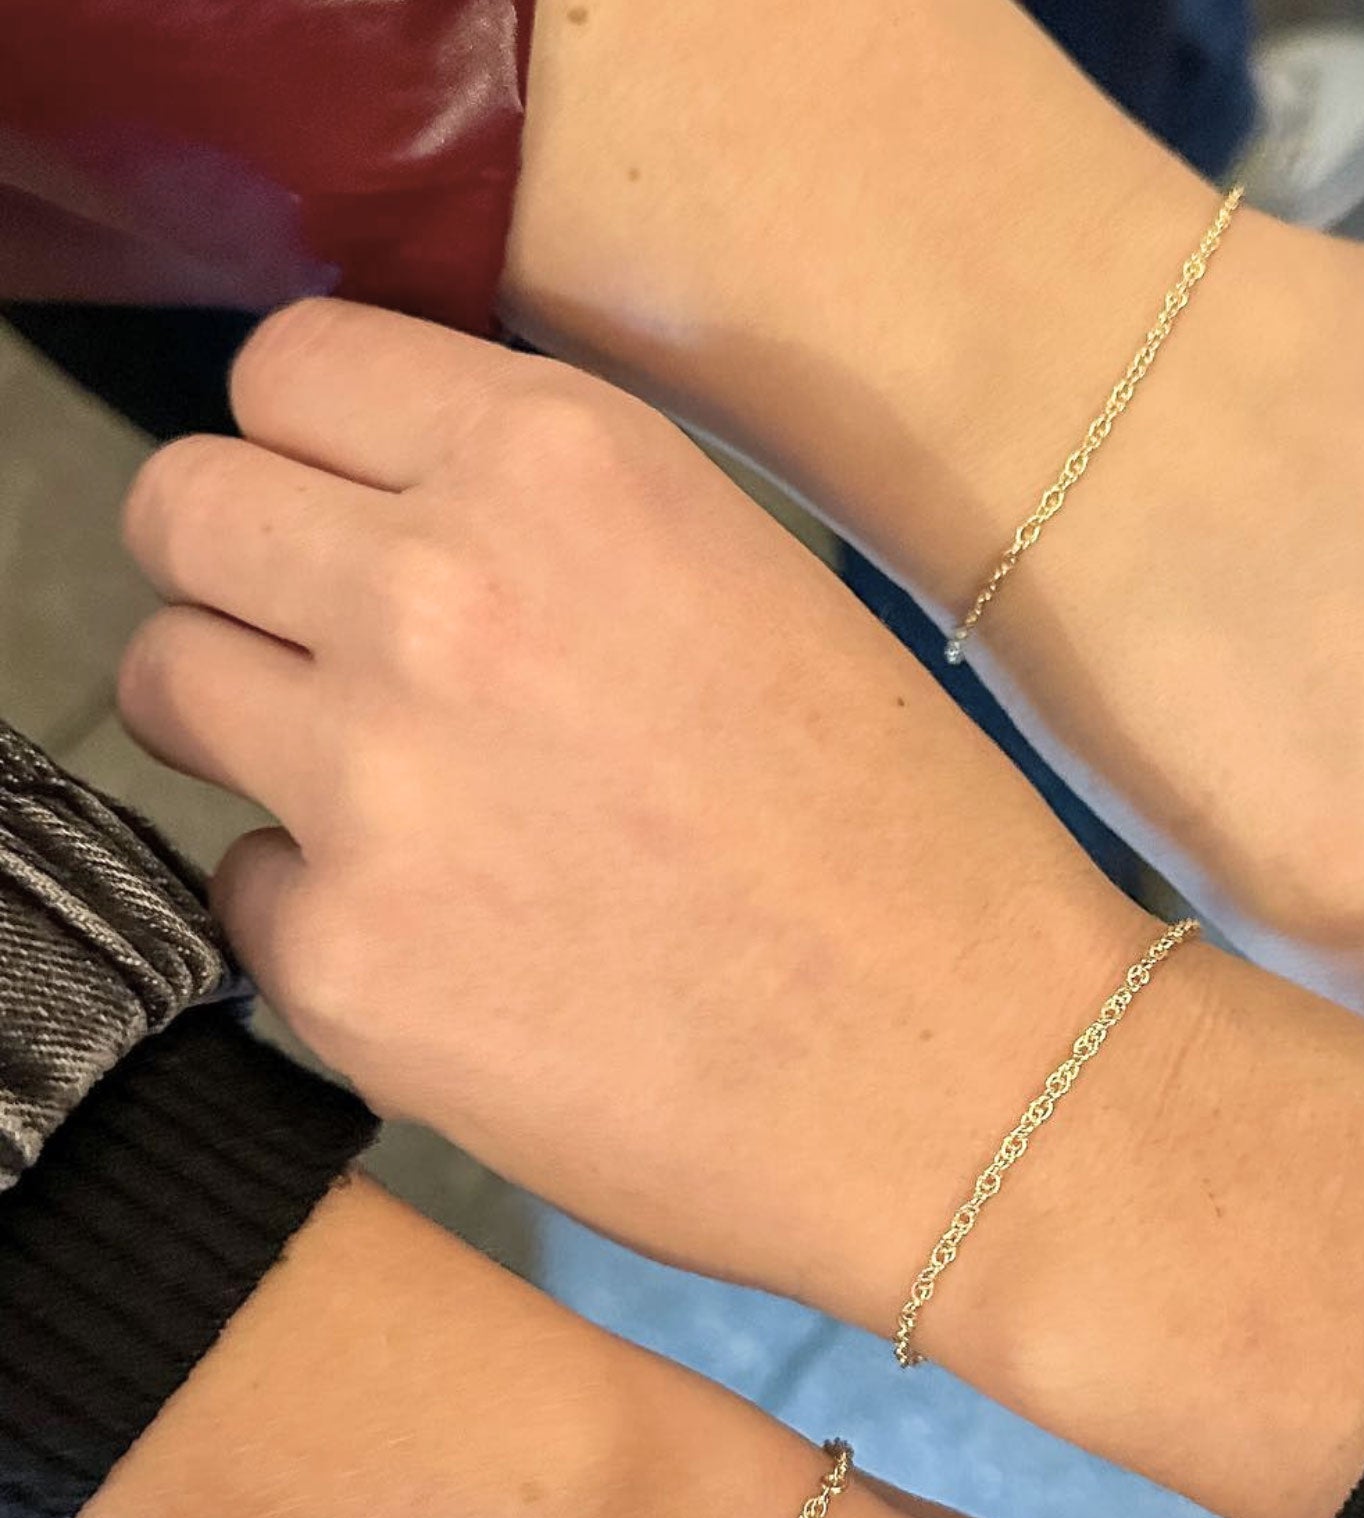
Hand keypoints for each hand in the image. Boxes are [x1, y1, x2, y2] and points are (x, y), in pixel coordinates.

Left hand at [114, 297, 1363, 1517]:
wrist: (971, 1077)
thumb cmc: (906, 843)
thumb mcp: (756, 590)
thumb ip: (556, 526)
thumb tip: (392, 514)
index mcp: (565, 470)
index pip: (284, 372)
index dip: (315, 454)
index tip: (351, 520)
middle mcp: (438, 599)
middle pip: (180, 509)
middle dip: (245, 577)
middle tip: (343, 665)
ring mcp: (372, 790)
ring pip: (169, 687)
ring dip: (260, 734)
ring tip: (413, 813)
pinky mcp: (345, 968)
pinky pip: (242, 887)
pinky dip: (325, 912)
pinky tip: (470, 952)